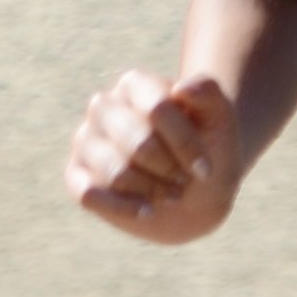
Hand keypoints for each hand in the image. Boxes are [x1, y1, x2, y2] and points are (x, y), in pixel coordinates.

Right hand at [66, 70, 238, 241]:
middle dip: (169, 169)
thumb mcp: (220, 119)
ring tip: (170, 194)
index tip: (206, 168)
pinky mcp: (77, 176)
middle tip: (184, 182)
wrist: (198, 191)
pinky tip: (148, 211)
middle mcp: (104, 108)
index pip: (158, 109)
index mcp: (135, 85)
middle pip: (138, 142)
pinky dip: (123, 207)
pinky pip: (88, 194)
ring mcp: (86, 141)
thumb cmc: (208, 149)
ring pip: (115, 171)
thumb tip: (181, 89)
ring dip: (152, 189)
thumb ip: (208, 93)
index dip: (185, 144)